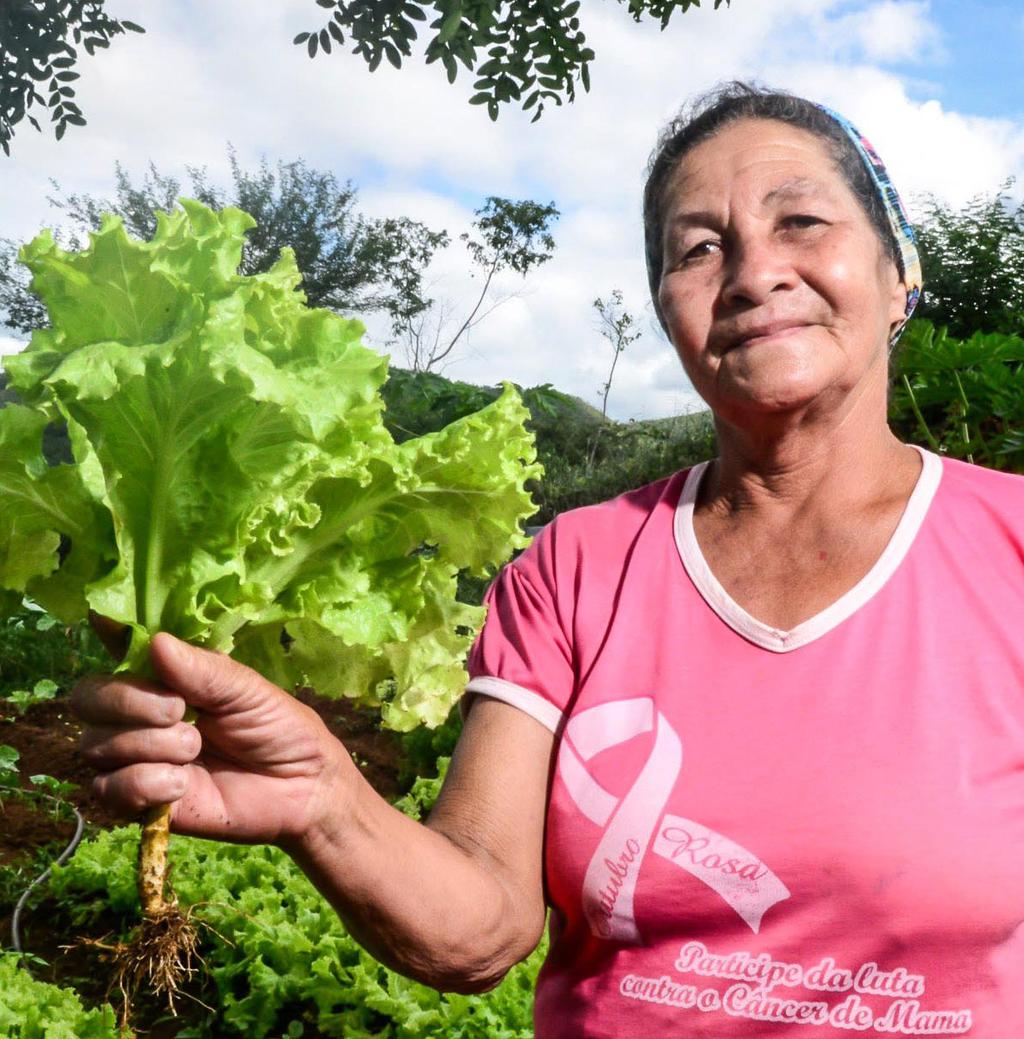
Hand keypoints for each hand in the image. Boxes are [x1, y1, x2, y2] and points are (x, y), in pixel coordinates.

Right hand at [71, 633, 355, 847]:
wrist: (301, 789)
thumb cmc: (278, 728)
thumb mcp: (247, 690)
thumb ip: (202, 670)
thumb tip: (156, 642)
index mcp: (165, 677)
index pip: (116, 649)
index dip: (105, 632)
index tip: (102, 619)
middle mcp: (139, 714)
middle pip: (88, 698)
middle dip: (130, 702)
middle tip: (180, 711)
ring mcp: (135, 757)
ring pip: (97, 744)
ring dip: (152, 746)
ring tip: (198, 750)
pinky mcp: (139, 801)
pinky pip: (108, 788)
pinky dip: (144, 783)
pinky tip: (181, 785)